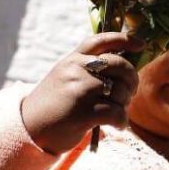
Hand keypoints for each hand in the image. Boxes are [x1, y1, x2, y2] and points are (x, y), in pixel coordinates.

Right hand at [21, 32, 143, 153]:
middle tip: (129, 94)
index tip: (140, 44)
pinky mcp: (84, 112)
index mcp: (72, 59)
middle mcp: (77, 70)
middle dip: (132, 80)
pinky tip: (117, 125)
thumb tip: (124, 70)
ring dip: (124, 105)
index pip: (101, 41)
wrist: (28, 130)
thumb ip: (87, 69)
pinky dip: (122, 121)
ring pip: (121, 91)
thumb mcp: (64, 77)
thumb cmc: (52, 105)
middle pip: (120, 65)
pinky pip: (117, 113)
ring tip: (116, 113)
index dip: (124, 39)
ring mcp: (80, 90)